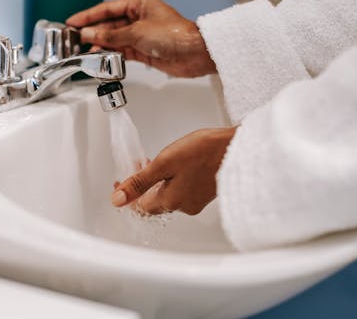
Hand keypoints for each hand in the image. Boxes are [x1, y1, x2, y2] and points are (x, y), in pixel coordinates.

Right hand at [66, 0, 215, 77]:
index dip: (89, 15)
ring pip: (116, 40)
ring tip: (86, 51)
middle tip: (75, 39)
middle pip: (110, 25)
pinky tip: (101, 58)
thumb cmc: (175, 35)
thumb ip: (111, 36)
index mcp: (140, 5)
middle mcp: (140, 19)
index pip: (108, 9)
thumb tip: (90, 35)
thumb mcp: (137, 32)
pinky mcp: (145, 52)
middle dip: (93, 33)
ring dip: (101, 46)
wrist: (194, 55)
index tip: (73, 22)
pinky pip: (123, 51)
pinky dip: (112, 55)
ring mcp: (142, 36)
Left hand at [110, 127, 236, 214]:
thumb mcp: (165, 163)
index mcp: (171, 201)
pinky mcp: (208, 191)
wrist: (239, 148)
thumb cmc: (204, 152)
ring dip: (159, 181)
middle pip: (155, 201)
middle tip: (137, 167)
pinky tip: (177, 166)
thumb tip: (117, 199)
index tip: (121, 181)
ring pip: (170, 194)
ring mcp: (198, 200)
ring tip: (155, 162)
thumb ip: (140, 182)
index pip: (140, 206)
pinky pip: (184, 190)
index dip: (128, 194)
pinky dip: (174, 180)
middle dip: (143, 186)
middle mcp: (184, 206)